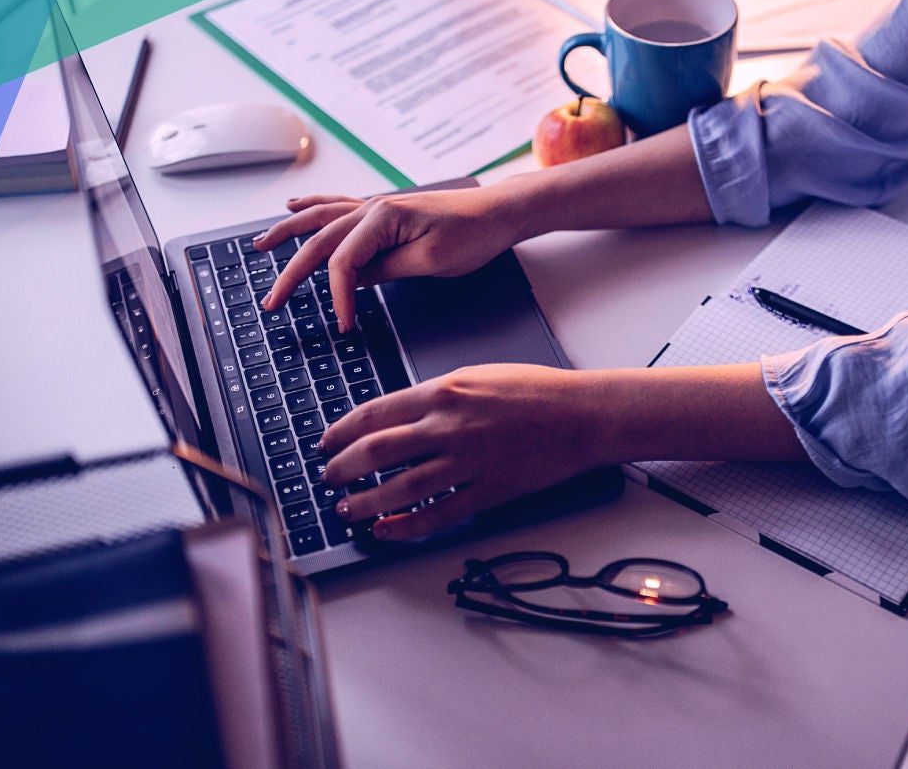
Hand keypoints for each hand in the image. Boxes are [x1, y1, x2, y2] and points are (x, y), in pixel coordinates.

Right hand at [254, 186, 521, 330]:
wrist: (499, 212)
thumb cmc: (473, 234)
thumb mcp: (431, 261)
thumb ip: (386, 270)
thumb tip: (353, 280)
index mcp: (382, 217)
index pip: (343, 263)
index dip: (338, 297)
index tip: (344, 326)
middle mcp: (373, 207)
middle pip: (320, 241)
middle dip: (291, 272)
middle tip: (270, 301)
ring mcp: (376, 207)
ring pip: (320, 219)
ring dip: (287, 232)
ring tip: (259, 245)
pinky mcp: (384, 211)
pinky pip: (337, 208)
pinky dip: (313, 208)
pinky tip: (294, 207)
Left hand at [318, 364, 602, 539]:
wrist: (580, 415)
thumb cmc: (535, 391)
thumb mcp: (476, 376)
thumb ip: (436, 396)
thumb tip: (399, 415)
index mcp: (442, 393)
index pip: (373, 414)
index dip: (341, 432)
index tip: (327, 443)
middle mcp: (448, 427)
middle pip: (375, 452)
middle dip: (342, 468)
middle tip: (329, 478)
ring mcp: (466, 462)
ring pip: (398, 489)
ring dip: (364, 503)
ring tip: (347, 509)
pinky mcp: (487, 492)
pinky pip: (437, 515)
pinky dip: (405, 527)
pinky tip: (386, 531)